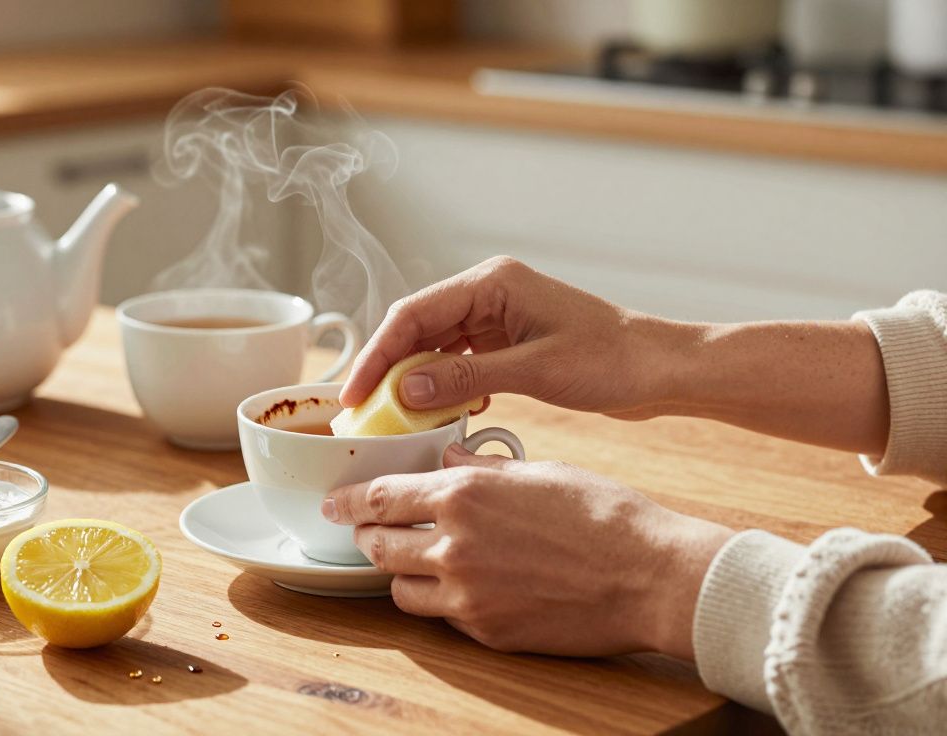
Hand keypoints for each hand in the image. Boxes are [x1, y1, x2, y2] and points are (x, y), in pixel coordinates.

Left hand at [322, 445, 732, 658]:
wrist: (648, 576)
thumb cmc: (603, 515)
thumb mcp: (538, 471)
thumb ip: (480, 469)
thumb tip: (447, 461)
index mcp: (463, 497)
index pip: (381, 498)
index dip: (350, 500)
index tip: (335, 502)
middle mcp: (454, 548)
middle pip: (378, 547)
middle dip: (367, 538)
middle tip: (369, 533)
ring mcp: (468, 596)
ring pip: (401, 590)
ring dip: (401, 574)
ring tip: (418, 563)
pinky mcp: (487, 632)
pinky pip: (443, 617)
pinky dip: (443, 601)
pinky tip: (464, 586)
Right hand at [339, 256, 688, 419]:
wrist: (662, 368)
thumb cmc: (613, 360)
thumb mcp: (535, 371)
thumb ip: (466, 377)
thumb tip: (406, 391)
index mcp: (492, 284)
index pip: (412, 315)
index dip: (377, 356)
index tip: (354, 394)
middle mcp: (489, 293)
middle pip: (416, 328)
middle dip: (388, 370)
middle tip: (364, 411)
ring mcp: (498, 316)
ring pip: (435, 347)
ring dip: (416, 381)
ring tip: (396, 418)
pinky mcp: (508, 341)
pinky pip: (459, 361)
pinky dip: (446, 387)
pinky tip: (446, 413)